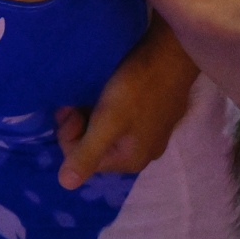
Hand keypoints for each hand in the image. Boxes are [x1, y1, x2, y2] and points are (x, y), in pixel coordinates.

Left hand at [57, 16, 200, 189]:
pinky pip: (123, 121)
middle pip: (96, 148)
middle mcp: (143, 154)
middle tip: (76, 101)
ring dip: (92, 115)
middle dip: (80, 126)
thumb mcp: (108, 121)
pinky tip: (110, 92)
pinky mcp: (157, 115)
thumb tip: (65, 185)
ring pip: (108, 132)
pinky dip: (110, 109)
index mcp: (130, 161)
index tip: (70, 109)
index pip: (82, 160)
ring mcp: (152, 135)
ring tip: (91, 94)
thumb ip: (86, 154)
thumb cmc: (138, 87)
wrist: (173, 54)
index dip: (69, 134)